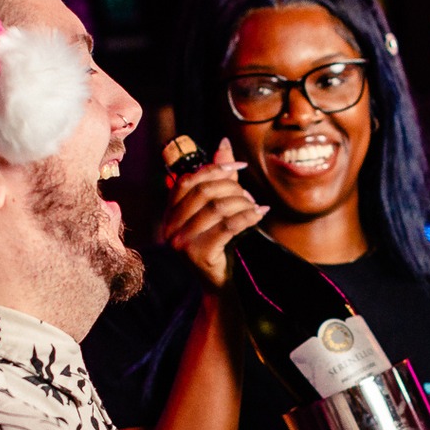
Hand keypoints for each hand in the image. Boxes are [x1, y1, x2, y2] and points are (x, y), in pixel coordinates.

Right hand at [161, 138, 265, 289]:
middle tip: (250, 197)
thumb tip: (223, 144)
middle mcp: (170, 226)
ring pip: (217, 208)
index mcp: (169, 212)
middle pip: (204, 192)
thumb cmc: (218, 244)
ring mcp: (181, 242)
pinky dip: (247, 217)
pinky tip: (259, 215)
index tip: (241, 167)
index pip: (188, 179)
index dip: (215, 168)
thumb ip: (219, 178)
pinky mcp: (198, 255)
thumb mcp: (217, 209)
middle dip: (233, 189)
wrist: (218, 285)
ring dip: (243, 204)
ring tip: (255, 207)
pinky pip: (227, 227)